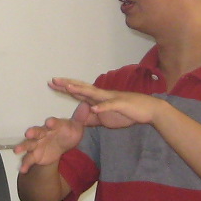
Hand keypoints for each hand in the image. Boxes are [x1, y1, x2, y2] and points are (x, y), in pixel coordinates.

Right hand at [14, 114, 83, 173]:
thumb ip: (80, 118)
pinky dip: (25, 164)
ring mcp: (37, 144)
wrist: (61, 145)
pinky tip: (22, 170)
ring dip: (23, 146)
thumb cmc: (68, 133)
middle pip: (37, 132)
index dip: (52, 123)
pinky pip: (28, 159)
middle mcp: (43, 134)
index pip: (53, 123)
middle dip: (32, 132)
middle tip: (28, 133)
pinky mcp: (34, 155)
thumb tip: (86, 105)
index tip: (50, 122)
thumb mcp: (76, 126)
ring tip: (17, 150)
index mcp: (54, 126)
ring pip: (29, 144)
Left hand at [48, 77, 164, 128]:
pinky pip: (110, 106)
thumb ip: (93, 119)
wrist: (149, 110)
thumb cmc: (128, 113)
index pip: (79, 92)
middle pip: (82, 88)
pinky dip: (102, 107)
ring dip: (81, 90)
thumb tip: (80, 120)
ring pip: (94, 93)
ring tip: (68, 87)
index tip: (52, 84)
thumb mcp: (106, 119)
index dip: (65, 88)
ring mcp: (112, 98)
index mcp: (98, 99)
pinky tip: (94, 108)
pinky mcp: (121, 104)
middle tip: (53, 80)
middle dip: (68, 84)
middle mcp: (103, 95)